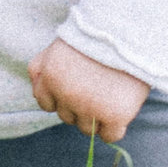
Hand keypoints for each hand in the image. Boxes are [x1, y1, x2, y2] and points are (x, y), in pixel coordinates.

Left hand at [31, 41, 148, 141]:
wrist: (129, 30)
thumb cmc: (95, 36)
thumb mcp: (58, 45)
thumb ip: (42, 67)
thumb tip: (38, 92)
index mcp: (50, 76)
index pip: (46, 103)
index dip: (60, 97)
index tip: (75, 87)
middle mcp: (67, 95)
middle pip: (67, 117)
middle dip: (79, 106)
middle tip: (96, 87)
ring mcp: (90, 108)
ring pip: (87, 128)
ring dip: (96, 117)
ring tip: (110, 95)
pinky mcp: (115, 116)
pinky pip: (109, 136)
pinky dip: (113, 128)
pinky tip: (119, 111)